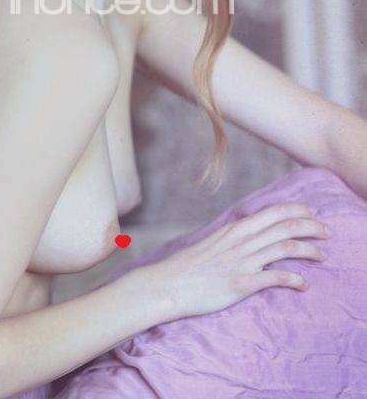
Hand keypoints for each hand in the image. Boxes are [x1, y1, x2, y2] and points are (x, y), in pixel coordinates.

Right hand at [146, 202, 328, 323]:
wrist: (170, 283)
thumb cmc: (190, 265)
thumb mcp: (215, 241)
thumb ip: (235, 236)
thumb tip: (249, 232)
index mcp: (236, 228)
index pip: (274, 212)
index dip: (298, 211)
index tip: (313, 214)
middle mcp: (242, 241)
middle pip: (285, 226)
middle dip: (311, 227)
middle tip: (326, 232)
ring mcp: (243, 261)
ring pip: (285, 248)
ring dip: (309, 250)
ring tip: (322, 255)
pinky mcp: (242, 283)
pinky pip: (275, 278)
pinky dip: (294, 280)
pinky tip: (304, 284)